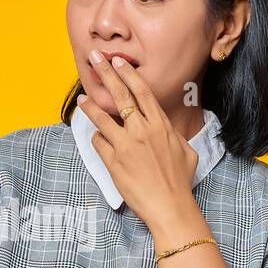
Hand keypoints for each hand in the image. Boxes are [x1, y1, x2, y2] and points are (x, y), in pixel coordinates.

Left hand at [78, 50, 199, 226]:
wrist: (169, 206)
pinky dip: (96, 137)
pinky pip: (99, 143)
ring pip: (103, 118)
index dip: (128, 74)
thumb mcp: (186, 152)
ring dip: (90, 105)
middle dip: (106, 74)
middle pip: (121, 96)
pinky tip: (94, 135)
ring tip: (82, 96)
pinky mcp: (113, 162)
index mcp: (161, 125)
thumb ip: (173, 136)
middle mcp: (142, 130)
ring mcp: (126, 145)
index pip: (142, 92)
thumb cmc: (180, 182)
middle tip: (95, 60)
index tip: (119, 62)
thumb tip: (166, 130)